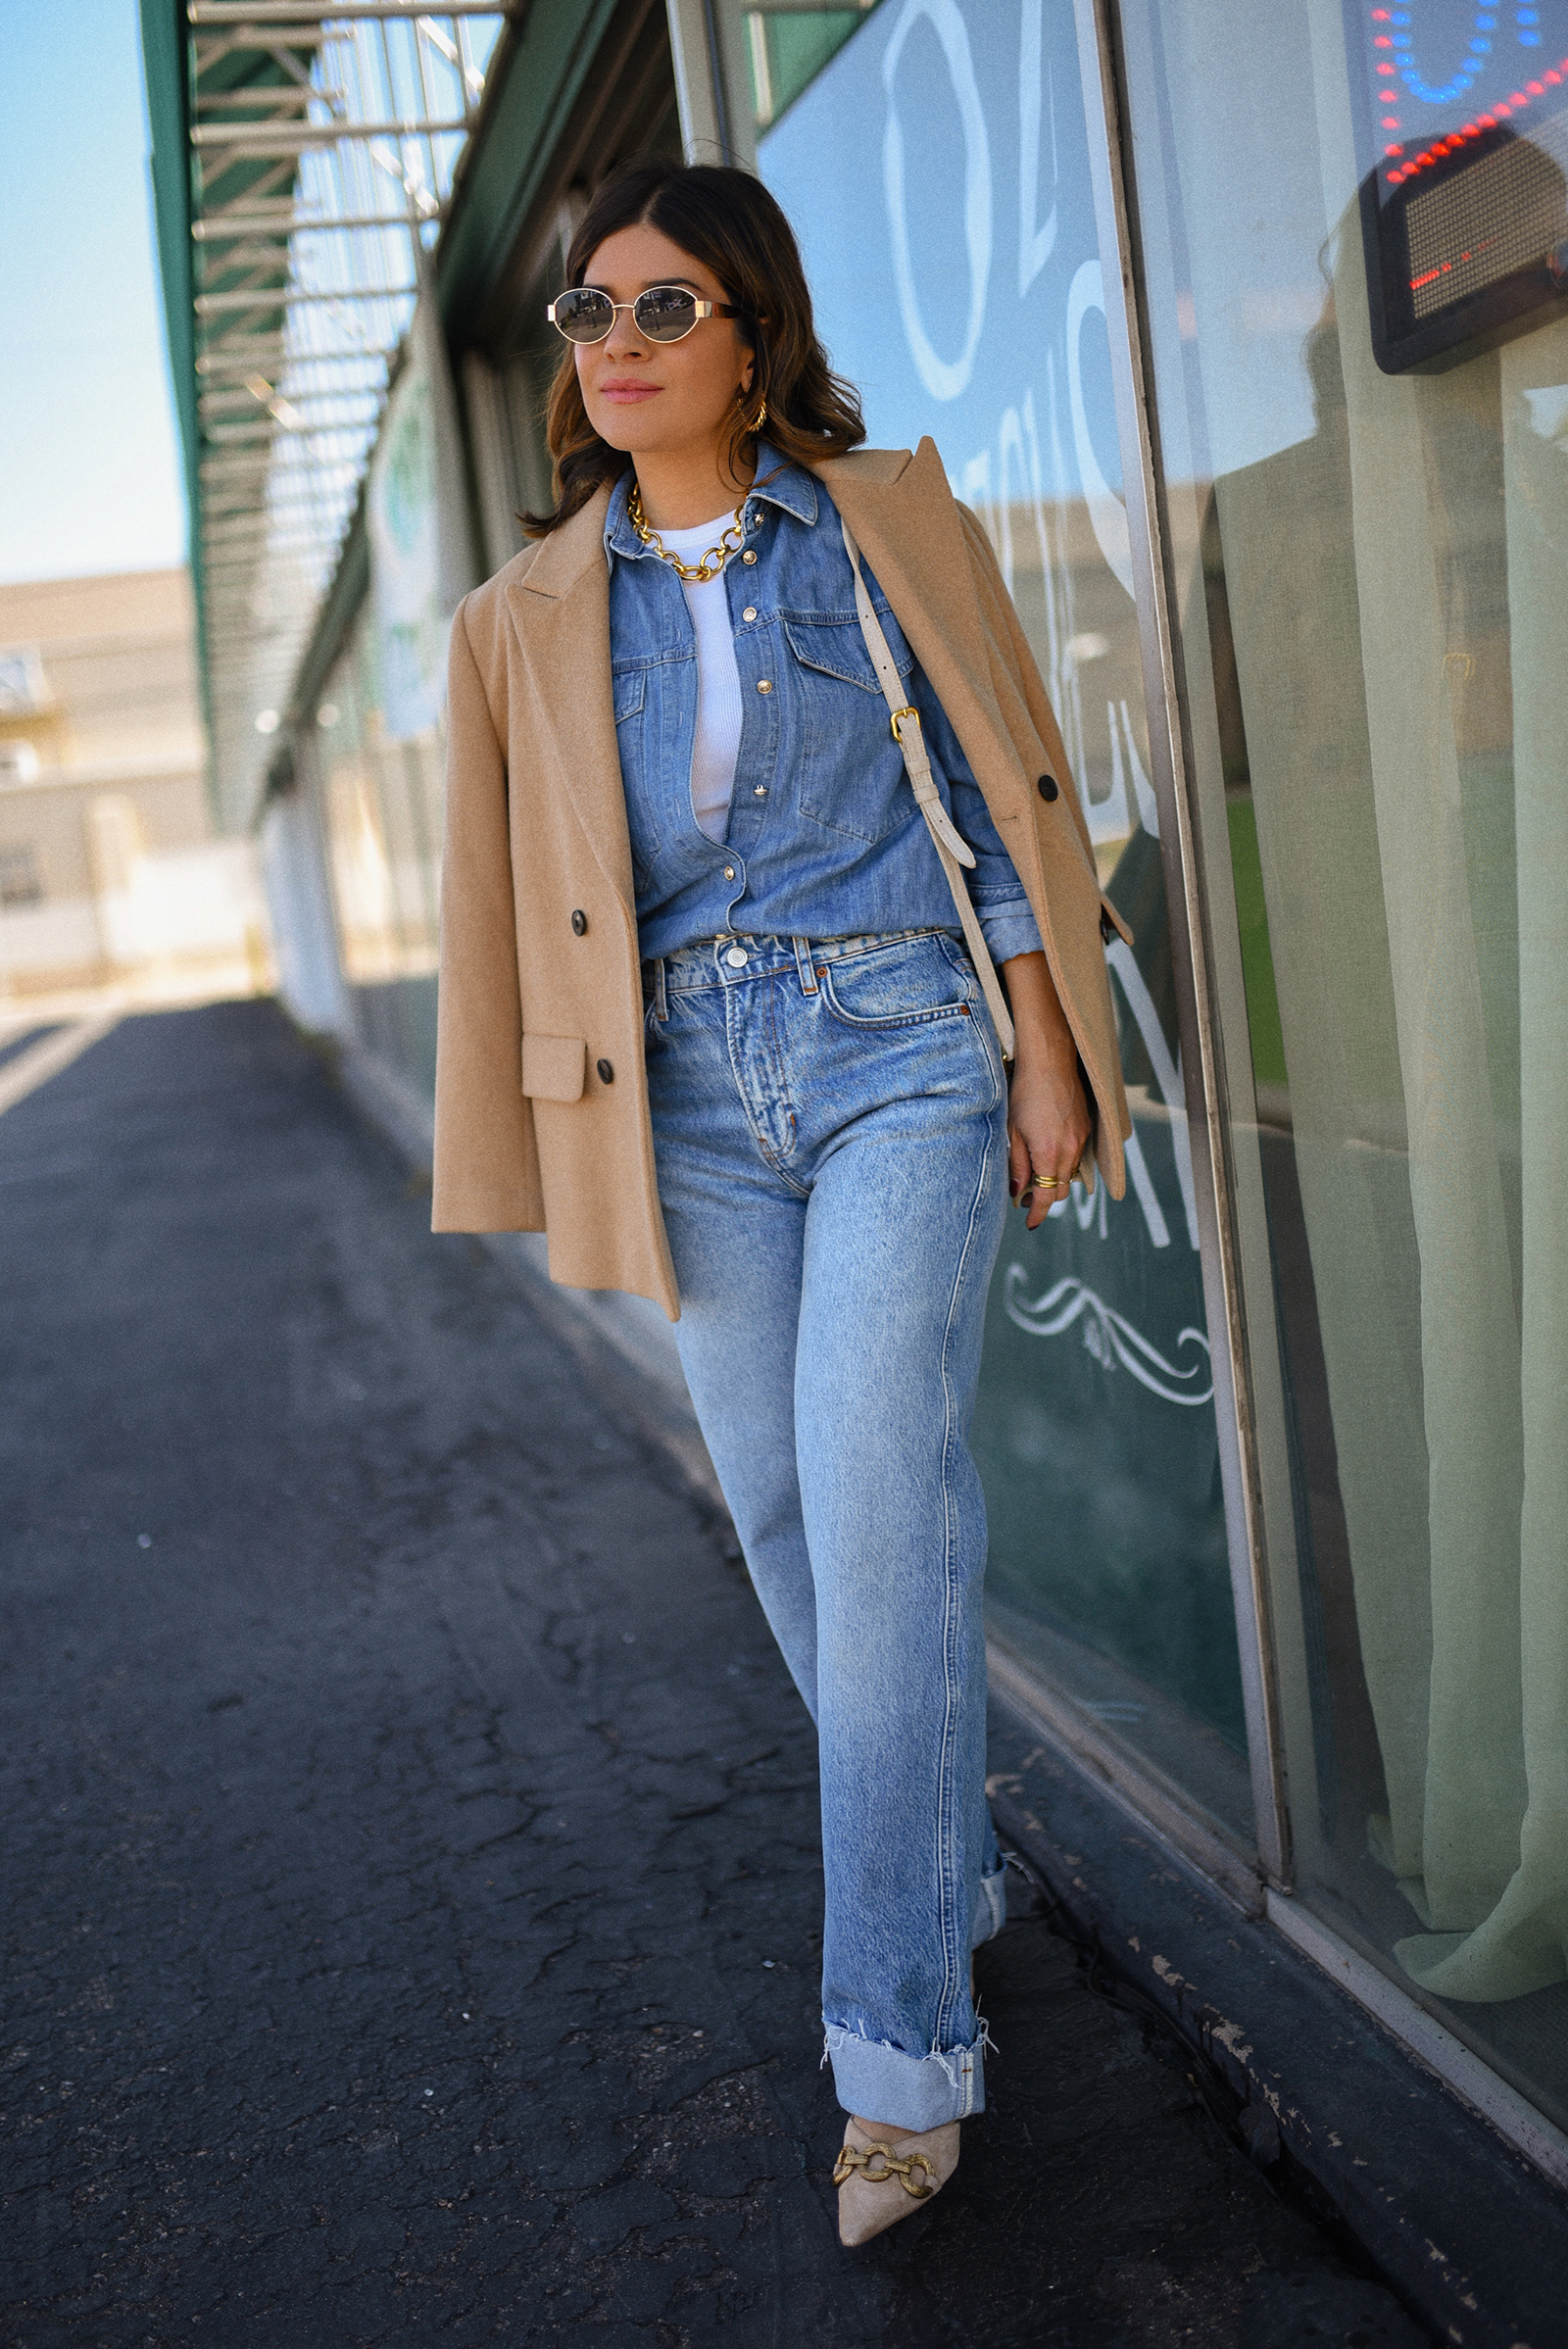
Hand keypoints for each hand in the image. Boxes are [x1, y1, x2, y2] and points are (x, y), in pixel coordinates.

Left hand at [1000, 952, 1091, 1231]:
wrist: (1049, 1058)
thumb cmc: (1023, 1090)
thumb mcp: (1011, 1129)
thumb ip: (1016, 1163)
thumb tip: (1017, 1191)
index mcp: (1049, 1151)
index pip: (1047, 1196)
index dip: (1037, 1212)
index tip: (1029, 1223)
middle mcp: (1070, 1148)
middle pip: (1061, 1188)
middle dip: (1044, 1198)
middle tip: (1025, 1198)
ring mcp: (1081, 1137)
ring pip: (1069, 1172)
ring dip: (1053, 1179)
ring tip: (1033, 1175)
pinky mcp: (1086, 1126)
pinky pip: (1075, 1154)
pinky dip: (1062, 1162)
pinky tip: (1046, 1152)